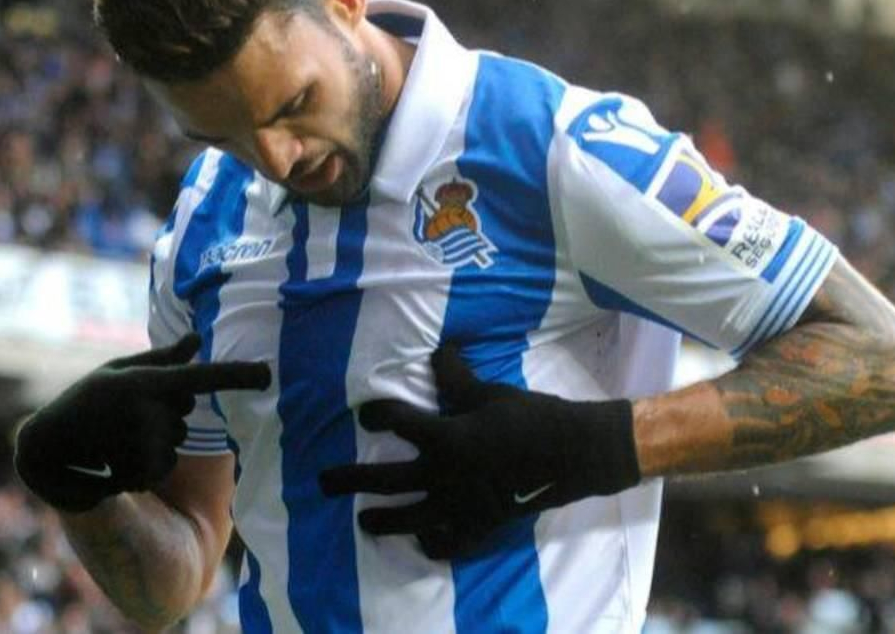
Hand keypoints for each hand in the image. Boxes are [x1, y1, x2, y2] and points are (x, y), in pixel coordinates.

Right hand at [14, 334, 268, 511]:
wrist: (44, 445)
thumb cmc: (86, 399)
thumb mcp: (118, 371)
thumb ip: (162, 360)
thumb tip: (198, 339)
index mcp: (146, 381)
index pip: (201, 377)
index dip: (238, 376)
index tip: (269, 373)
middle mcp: (148, 411)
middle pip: (187, 412)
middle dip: (165, 413)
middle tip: (126, 413)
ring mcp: (143, 444)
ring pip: (176, 443)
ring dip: (153, 443)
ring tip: (117, 438)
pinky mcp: (139, 473)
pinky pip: (163, 469)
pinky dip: (144, 467)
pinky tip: (115, 459)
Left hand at [319, 344, 639, 558]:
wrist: (572, 453)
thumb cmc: (528, 417)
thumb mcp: (488, 392)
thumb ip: (455, 376)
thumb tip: (438, 349)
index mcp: (444, 438)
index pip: (395, 423)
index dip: (376, 415)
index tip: (365, 415)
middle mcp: (443, 477)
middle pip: (385, 481)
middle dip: (349, 481)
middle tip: (322, 483)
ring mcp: (460, 507)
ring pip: (409, 519)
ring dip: (382, 520)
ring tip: (362, 522)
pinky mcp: (480, 525)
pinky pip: (449, 543)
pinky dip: (434, 544)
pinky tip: (423, 542)